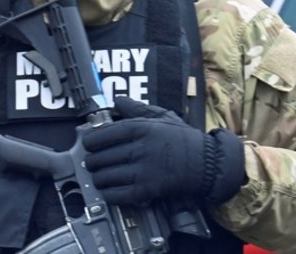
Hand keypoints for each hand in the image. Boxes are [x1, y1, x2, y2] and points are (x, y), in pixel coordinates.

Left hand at [82, 97, 245, 205]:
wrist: (207, 164)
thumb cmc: (182, 139)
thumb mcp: (161, 117)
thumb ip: (137, 109)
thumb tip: (116, 100)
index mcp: (141, 129)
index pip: (102, 135)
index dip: (90, 141)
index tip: (88, 144)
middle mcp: (140, 149)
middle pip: (99, 158)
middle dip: (92, 161)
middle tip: (93, 162)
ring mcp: (143, 171)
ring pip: (105, 177)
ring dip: (98, 178)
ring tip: (100, 176)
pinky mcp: (148, 190)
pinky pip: (117, 195)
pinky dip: (108, 194)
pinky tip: (108, 190)